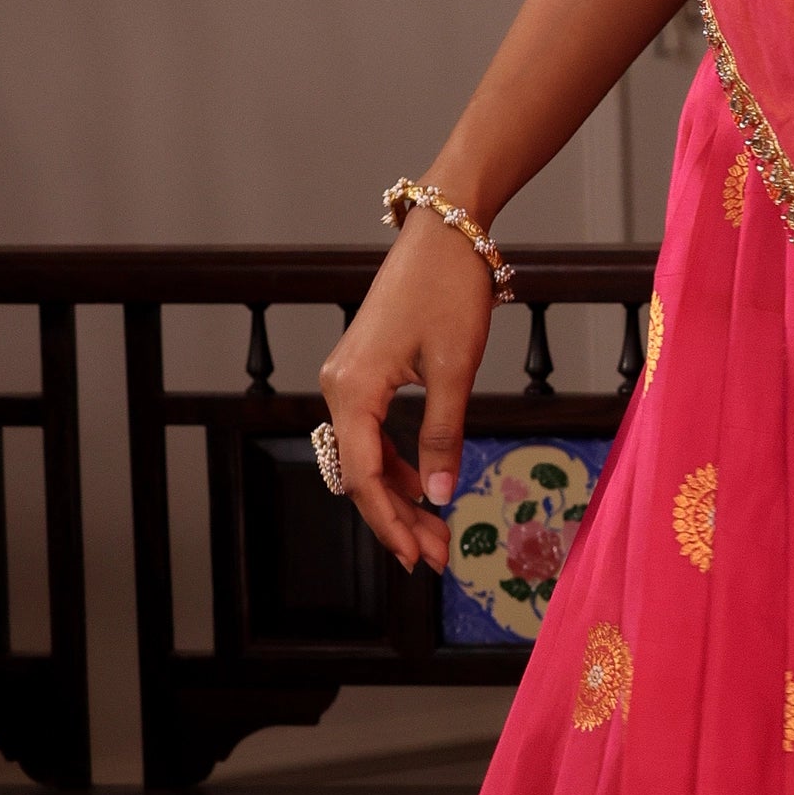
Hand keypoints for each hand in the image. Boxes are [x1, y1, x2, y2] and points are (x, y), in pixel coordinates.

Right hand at [318, 206, 501, 573]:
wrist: (444, 234)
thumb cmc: (450, 293)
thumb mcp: (454, 370)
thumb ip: (444, 434)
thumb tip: (441, 496)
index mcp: (352, 390)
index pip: (363, 477)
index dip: (390, 523)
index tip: (418, 560)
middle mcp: (338, 387)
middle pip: (360, 474)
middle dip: (398, 519)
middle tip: (437, 560)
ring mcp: (348, 380)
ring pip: (366, 457)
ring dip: (401, 496)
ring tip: (439, 533)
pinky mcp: (364, 372)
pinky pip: (372, 433)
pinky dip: (398, 464)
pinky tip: (427, 488)